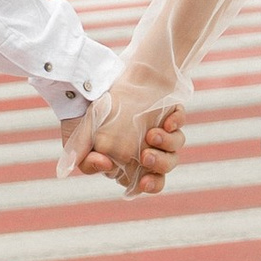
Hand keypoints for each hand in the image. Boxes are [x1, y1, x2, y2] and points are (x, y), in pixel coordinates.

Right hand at [64, 87, 183, 195]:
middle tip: (146, 157)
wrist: (102, 76)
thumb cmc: (93, 109)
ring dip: (166, 146)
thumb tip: (83, 170)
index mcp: (130, 161)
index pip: (142, 182)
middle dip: (157, 167)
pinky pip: (179, 124)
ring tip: (152, 134)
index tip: (139, 180)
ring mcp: (161, 134)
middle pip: (162, 171)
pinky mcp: (170, 116)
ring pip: (173, 151)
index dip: (143, 184)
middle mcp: (148, 151)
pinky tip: (168, 121)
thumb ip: (81, 156)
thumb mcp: (84, 133)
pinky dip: (175, 124)